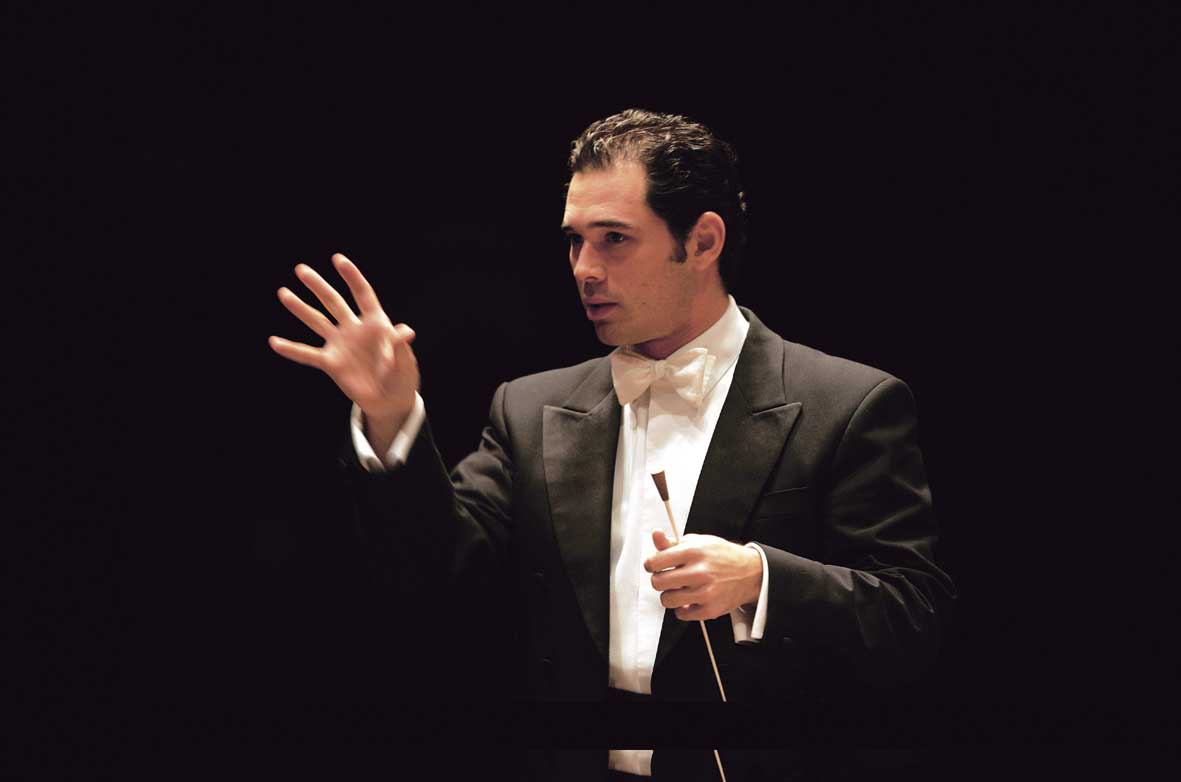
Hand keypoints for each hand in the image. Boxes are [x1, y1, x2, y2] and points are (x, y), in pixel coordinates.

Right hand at [268, 253, 418, 426]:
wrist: (389, 401)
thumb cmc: (402, 378)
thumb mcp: (405, 362)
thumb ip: (400, 346)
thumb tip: (405, 331)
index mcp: (376, 323)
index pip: (362, 294)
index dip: (352, 277)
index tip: (338, 260)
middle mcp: (354, 328)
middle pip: (334, 302)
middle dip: (318, 286)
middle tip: (301, 269)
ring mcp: (341, 344)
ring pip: (317, 321)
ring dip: (300, 308)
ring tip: (283, 293)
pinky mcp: (331, 363)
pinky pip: (308, 355)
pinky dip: (292, 349)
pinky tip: (274, 342)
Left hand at [644, 531, 762, 620]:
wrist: (750, 572)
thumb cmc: (721, 556)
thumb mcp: (698, 542)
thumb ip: (673, 542)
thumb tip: (656, 535)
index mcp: (693, 551)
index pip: (656, 562)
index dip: (651, 564)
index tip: (654, 566)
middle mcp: (699, 572)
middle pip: (658, 582)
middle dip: (659, 580)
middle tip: (668, 578)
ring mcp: (705, 592)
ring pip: (667, 600)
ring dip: (670, 595)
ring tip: (680, 589)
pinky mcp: (710, 609)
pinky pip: (681, 614)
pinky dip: (683, 608)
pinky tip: (691, 599)